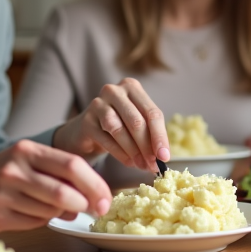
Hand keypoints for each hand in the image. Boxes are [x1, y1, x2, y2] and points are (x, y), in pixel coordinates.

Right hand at [0, 139, 112, 233]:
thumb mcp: (24, 167)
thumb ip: (56, 178)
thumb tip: (88, 201)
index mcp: (27, 151)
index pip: (72, 164)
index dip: (95, 183)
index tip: (107, 198)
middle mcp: (16, 168)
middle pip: (66, 188)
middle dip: (88, 202)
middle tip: (98, 211)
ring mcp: (5, 191)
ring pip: (52, 208)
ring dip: (61, 213)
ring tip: (53, 210)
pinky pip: (35, 221)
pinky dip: (42, 221)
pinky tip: (30, 215)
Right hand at [53, 77, 168, 172]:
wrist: (88, 130)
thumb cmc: (119, 124)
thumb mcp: (137, 124)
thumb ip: (150, 135)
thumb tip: (163, 156)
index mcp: (131, 87)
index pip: (152, 113)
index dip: (160, 137)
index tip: (165, 157)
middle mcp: (114, 91)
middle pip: (136, 121)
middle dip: (147, 147)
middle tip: (153, 165)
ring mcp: (97, 104)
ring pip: (119, 130)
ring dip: (133, 151)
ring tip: (141, 164)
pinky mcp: (86, 121)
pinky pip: (105, 140)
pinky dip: (119, 153)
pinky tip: (128, 162)